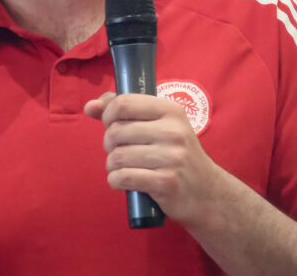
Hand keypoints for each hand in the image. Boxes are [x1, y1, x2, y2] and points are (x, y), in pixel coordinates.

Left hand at [83, 92, 225, 227]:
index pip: (124, 103)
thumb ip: (124, 111)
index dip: (108, 114)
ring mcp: (172, 158)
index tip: (110, 124)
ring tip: (122, 167)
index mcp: (171, 110)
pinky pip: (123, 178)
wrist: (207, 193)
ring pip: (117, 156)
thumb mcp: (159, 126)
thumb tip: (90, 106)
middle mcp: (173, 131)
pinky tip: (122, 181)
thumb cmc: (176, 155)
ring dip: (112, 165)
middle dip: (109, 143)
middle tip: (119, 150)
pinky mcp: (166, 183)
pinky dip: (115, 181)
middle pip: (116, 131)